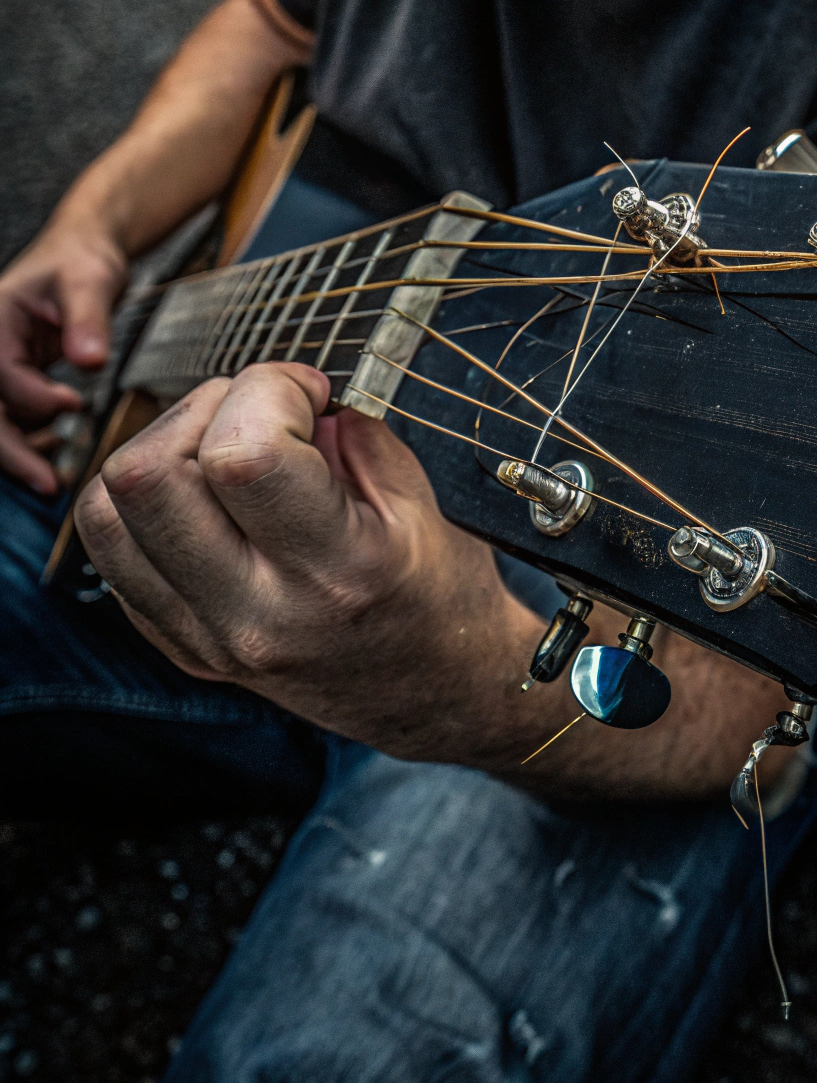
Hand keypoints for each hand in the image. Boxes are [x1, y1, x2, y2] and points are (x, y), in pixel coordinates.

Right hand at [0, 219, 126, 491]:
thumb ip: (88, 320)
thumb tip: (89, 361)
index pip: (0, 373)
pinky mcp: (13, 379)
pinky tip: (58, 449)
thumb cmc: (81, 260)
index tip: (73, 404)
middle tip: (48, 484)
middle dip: (12, 452)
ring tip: (55, 478)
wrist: (84, 253)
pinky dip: (30, 440)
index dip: (34, 398)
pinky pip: (11, 418)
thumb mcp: (90, 280)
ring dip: (20, 452)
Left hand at [75, 361, 796, 796]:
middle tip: (260, 411)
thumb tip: (282, 394)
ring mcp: (210, 640)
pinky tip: (207, 495)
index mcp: (337, 572)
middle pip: (149, 477)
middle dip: (203, 407)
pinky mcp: (182, 647)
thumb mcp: (421, 498)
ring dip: (162, 450)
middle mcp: (259, 615)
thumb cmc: (443, 591)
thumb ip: (345, 434)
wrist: (442, 695)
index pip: (240, 455)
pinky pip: (112, 552)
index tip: (309, 391)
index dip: (268, 388)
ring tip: (226, 446)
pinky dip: (148, 504)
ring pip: (108, 510)